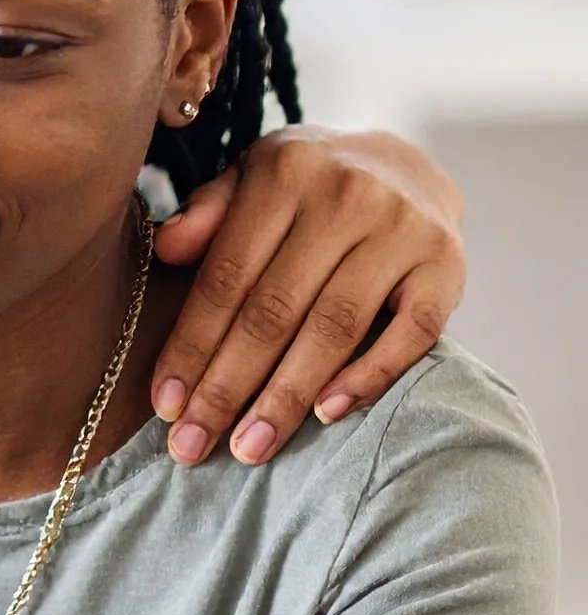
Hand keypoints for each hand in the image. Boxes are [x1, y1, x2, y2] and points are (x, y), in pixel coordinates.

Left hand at [151, 125, 465, 465]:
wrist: (407, 166)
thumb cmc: (306, 189)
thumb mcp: (249, 179)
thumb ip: (208, 212)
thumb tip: (166, 248)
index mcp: (284, 172)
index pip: (226, 276)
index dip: (192, 345)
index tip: (164, 405)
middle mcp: (347, 196)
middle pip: (274, 311)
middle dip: (226, 388)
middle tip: (191, 447)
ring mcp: (403, 230)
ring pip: (333, 330)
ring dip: (284, 398)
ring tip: (248, 448)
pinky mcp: (448, 266)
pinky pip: (410, 334)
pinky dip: (368, 377)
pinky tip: (326, 415)